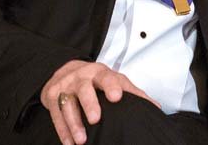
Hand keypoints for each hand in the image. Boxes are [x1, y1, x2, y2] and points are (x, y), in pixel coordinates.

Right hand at [40, 60, 158, 144]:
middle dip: (89, 103)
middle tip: (96, 119)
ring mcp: (64, 87)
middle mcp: (80, 78)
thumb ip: (133, 92)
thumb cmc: (96, 79)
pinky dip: (62, 131)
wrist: (64, 69)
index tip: (116, 97)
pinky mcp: (51, 98)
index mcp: (99, 73)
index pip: (106, 77)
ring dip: (74, 124)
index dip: (111, 86)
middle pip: (84, 89)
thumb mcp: (114, 79)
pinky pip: (56, 115)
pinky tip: (69, 143)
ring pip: (68, 105)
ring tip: (81, 140)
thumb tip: (155, 107)